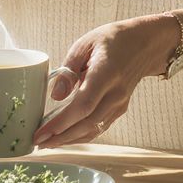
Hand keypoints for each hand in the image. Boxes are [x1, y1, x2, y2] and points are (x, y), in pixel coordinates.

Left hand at [33, 15, 168, 147]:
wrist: (144, 43)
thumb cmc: (112, 39)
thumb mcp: (85, 44)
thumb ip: (69, 69)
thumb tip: (55, 96)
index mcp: (106, 73)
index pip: (83, 105)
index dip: (61, 123)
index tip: (41, 132)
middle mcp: (116, 93)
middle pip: (87, 124)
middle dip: (61, 137)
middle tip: (38, 142)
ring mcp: (120, 104)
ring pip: (94, 130)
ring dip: (70, 140)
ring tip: (47, 143)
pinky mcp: (120, 109)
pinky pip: (99, 128)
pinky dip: (81, 135)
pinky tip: (65, 136)